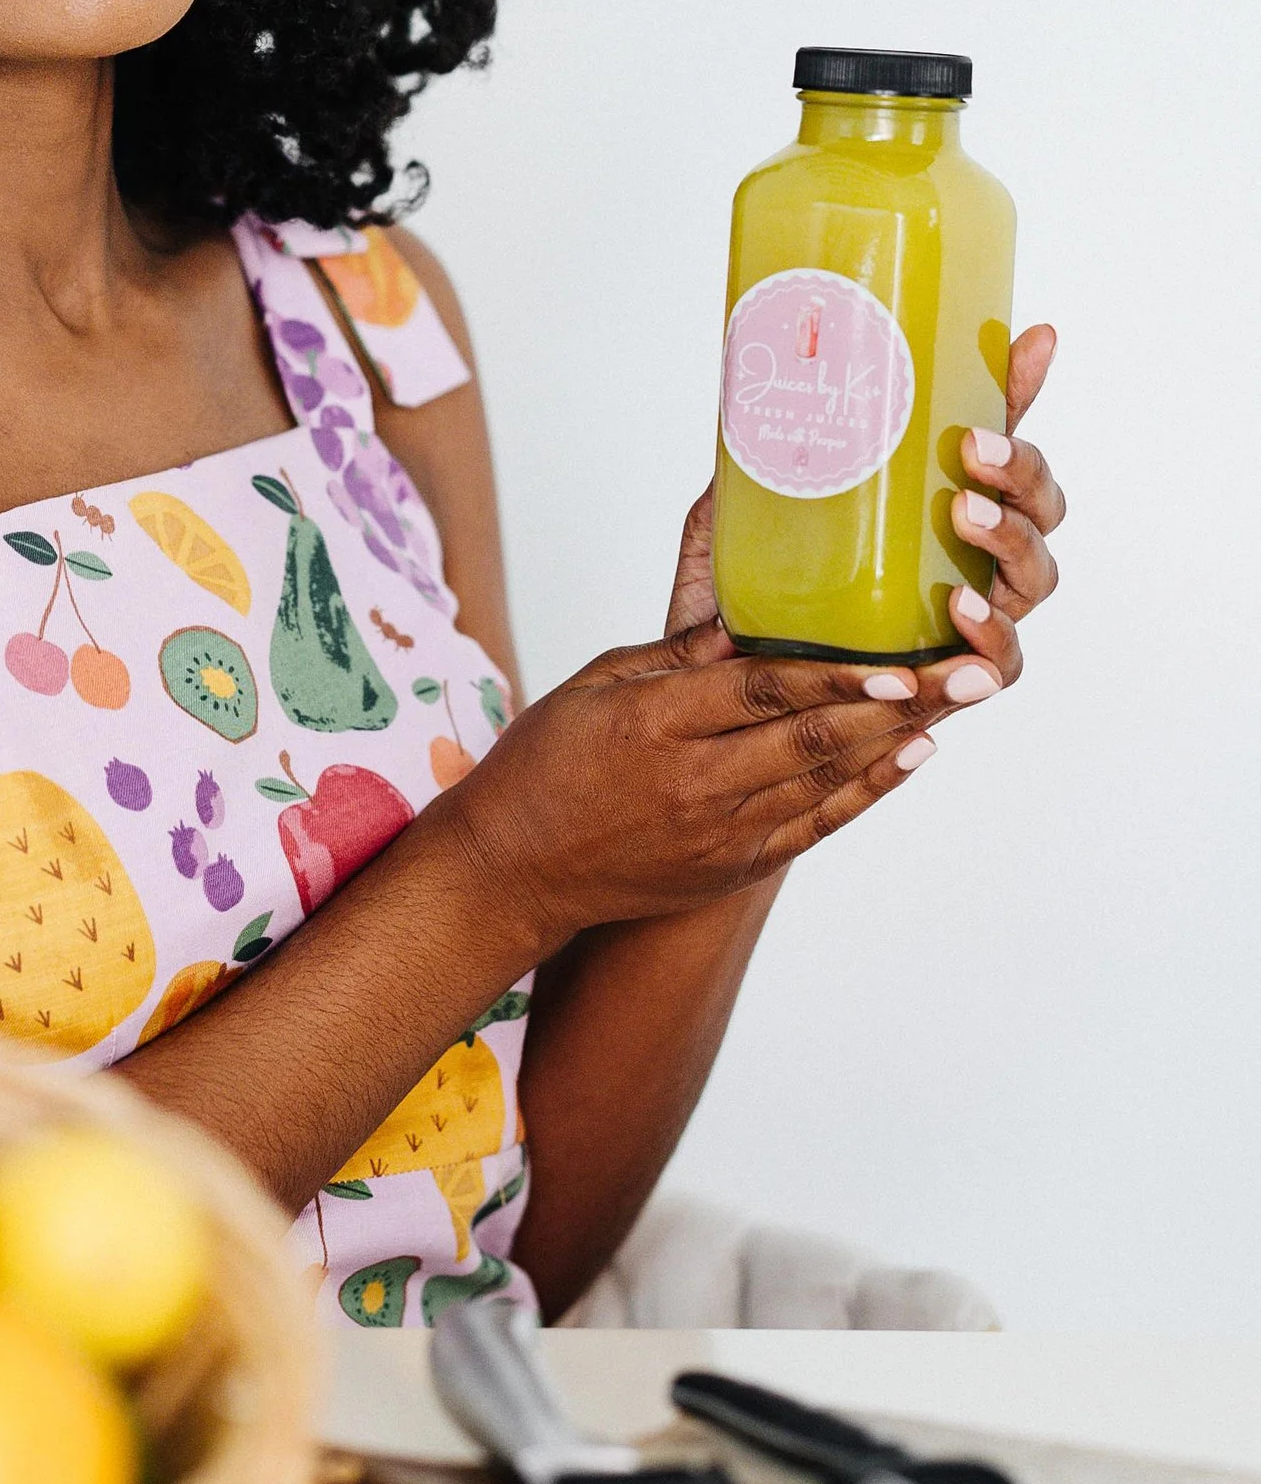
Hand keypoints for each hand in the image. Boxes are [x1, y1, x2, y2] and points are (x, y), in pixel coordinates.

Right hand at [439, 615, 987, 968]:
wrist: (515, 870)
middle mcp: (696, 782)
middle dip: (899, 703)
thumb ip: (678, 653)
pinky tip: (910, 756)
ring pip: (826, 780)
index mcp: (655, 724)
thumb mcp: (596, 684)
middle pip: (814, 737)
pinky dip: (867, 791)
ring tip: (955, 702)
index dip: (838, 674)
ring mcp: (719, 833)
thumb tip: (748, 613)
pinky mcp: (731, 867)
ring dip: (897, 740)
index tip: (900, 656)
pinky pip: (816, 826)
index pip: (763, 691)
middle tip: (968, 672)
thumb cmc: (546, 762)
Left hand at [662, 321, 1064, 692]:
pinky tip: (960, 611)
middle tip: (971, 447)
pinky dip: (991, 638)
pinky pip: (999, 664)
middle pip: (1038, 506)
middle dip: (1021, 470)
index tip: (1034, 340)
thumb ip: (762, 457)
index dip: (1022, 386)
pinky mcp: (954, 678)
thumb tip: (762, 375)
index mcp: (934, 502)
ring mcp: (971, 614)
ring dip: (1011, 540)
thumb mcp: (746, 509)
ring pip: (1034, 576)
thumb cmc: (741, 592)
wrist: (716, 688)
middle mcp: (968, 555)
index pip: (992, 438)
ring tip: (964, 514)